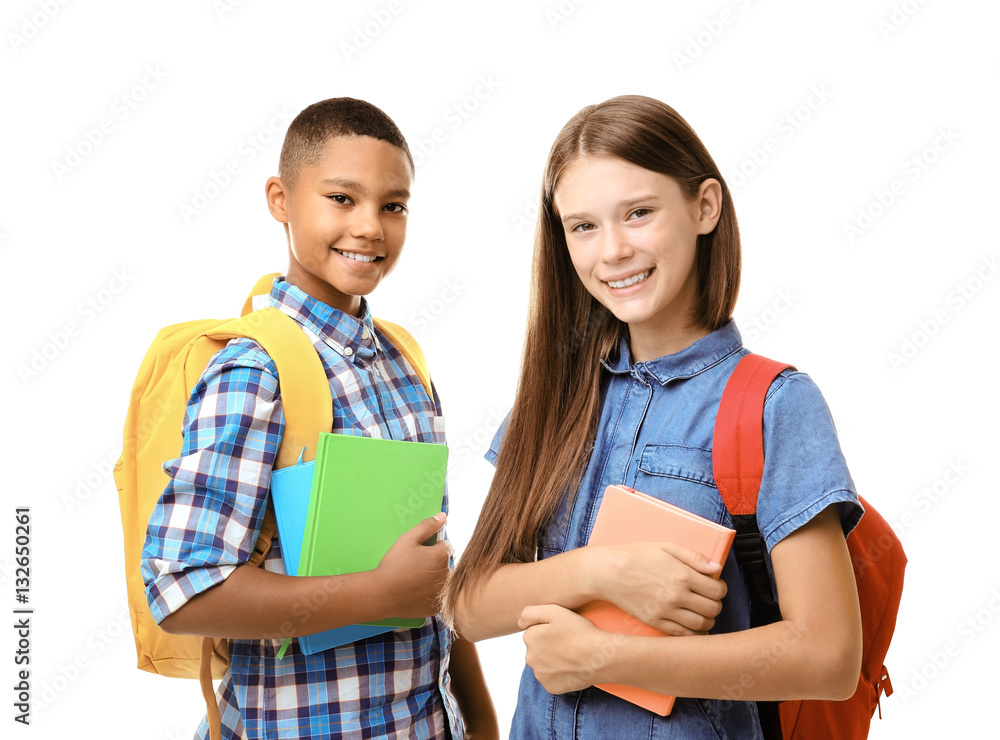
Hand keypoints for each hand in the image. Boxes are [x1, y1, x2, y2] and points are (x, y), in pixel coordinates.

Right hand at [375, 513, 450, 618]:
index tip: (420, 553)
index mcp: (442, 556)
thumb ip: (427, 526)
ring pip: (443, 581)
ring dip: (435, 578)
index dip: (433, 547)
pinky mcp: (436, 608)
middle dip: (436, 563)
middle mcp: (447, 575)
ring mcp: (442, 593)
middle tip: (416, 567)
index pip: (446, 546)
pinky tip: (416, 593)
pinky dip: (430, 594)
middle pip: (446, 564)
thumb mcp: (408, 539)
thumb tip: (443, 516)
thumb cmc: (394, 564)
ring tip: (415, 580)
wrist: (382, 594)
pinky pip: (437, 597)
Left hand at [518, 604, 614, 693]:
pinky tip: (570, 668)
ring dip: (552, 661)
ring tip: (570, 655)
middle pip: (537, 649)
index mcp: (529, 638)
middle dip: (548, 646)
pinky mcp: (551, 688)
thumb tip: (519, 623)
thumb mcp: (555, 611)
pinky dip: (558, 674)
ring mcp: (540, 675)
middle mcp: (530, 658)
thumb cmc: (579, 631)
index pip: (534, 631)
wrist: (599, 657)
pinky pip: (551, 679)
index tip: (562, 631)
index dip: (549, 630)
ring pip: (543, 664)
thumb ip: (531, 613)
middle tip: (568, 643)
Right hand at [588, 541, 726, 634]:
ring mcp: (666, 611)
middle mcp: (677, 596)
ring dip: (708, 619)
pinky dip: (695, 634)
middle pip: (713, 609)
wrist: (609, 572)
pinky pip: (683, 635)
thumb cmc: (637, 555)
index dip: (720, 588)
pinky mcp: (656, 622)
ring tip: (702, 611)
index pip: (717, 590)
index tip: (715, 586)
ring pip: (702, 625)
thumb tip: (716, 569)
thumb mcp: (666, 547)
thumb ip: (694, 557)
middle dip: (716, 604)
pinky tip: (694, 626)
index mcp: (683, 575)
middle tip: (709, 599)